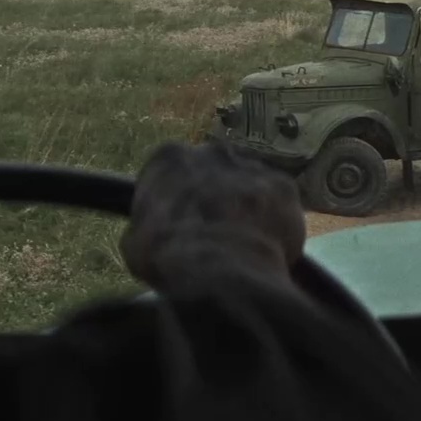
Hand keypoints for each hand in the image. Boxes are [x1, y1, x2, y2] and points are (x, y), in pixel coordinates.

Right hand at [121, 141, 305, 286]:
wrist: (225, 268)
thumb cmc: (170, 257)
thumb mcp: (135, 246)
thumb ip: (146, 228)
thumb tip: (150, 236)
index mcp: (170, 158)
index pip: (169, 174)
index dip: (173, 202)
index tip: (177, 226)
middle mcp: (213, 151)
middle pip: (212, 173)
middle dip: (213, 198)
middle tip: (213, 234)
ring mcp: (253, 165)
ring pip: (248, 186)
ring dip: (246, 208)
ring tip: (243, 246)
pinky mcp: (285, 186)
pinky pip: (278, 203)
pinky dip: (274, 221)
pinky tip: (268, 247)